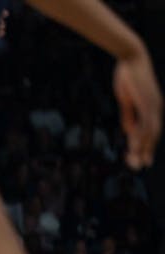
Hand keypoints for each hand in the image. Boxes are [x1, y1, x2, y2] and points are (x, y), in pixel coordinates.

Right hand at [114, 49, 161, 169]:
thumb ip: (129, 115)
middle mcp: (156, 108)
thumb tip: (130, 131)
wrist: (130, 58)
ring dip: (143, 148)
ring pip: (151, 133)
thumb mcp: (126, 100)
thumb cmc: (127, 76)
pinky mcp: (147, 103)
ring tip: (136, 161)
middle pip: (154, 134)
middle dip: (146, 151)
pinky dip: (141, 138)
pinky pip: (145, 125)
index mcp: (152, 106)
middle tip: (140, 166)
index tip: (137, 157)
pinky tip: (136, 147)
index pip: (150, 130)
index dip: (145, 144)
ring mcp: (153, 106)